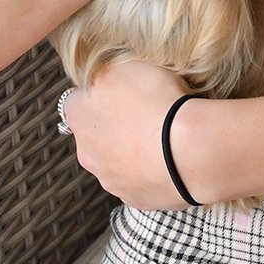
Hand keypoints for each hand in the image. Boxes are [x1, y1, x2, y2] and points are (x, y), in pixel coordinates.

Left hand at [60, 59, 208, 210]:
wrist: (188, 149)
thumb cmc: (157, 102)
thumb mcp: (127, 64)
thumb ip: (106, 71)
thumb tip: (102, 75)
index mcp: (79, 115)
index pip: (76, 101)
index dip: (98, 93)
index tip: (119, 90)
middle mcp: (87, 152)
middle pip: (94, 135)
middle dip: (114, 127)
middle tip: (145, 115)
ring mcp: (110, 180)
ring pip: (116, 162)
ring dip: (133, 151)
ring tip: (164, 139)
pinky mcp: (135, 199)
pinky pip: (141, 182)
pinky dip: (152, 172)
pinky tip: (172, 160)